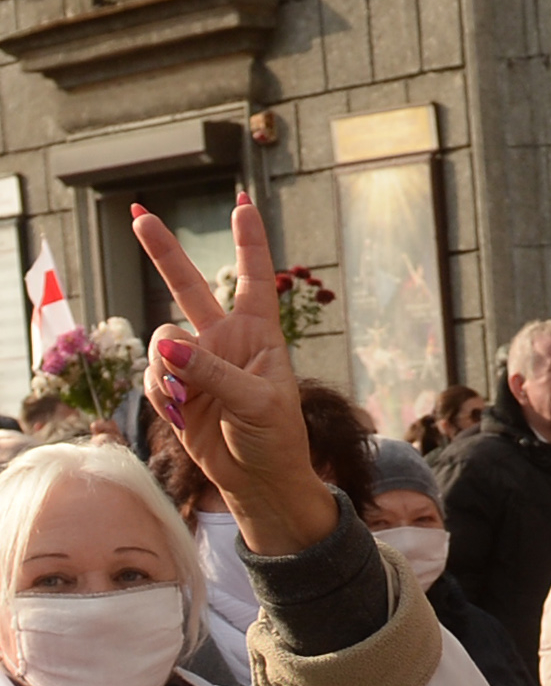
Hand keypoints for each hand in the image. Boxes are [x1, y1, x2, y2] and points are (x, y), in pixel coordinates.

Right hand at [136, 195, 339, 557]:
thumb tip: (166, 349)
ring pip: (160, 340)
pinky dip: (157, 391)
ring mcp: (196, 362)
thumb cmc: (276, 439)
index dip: (249, 243)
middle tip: (139, 214)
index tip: (244, 204)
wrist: (259, 480)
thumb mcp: (256, 403)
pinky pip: (150, 374)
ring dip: (164, 368)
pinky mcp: (174, 387)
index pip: (254, 280)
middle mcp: (225, 341)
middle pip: (190, 287)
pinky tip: (176, 410)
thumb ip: (211, 373)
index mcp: (260, 335)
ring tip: (182, 398)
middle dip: (165, 252)